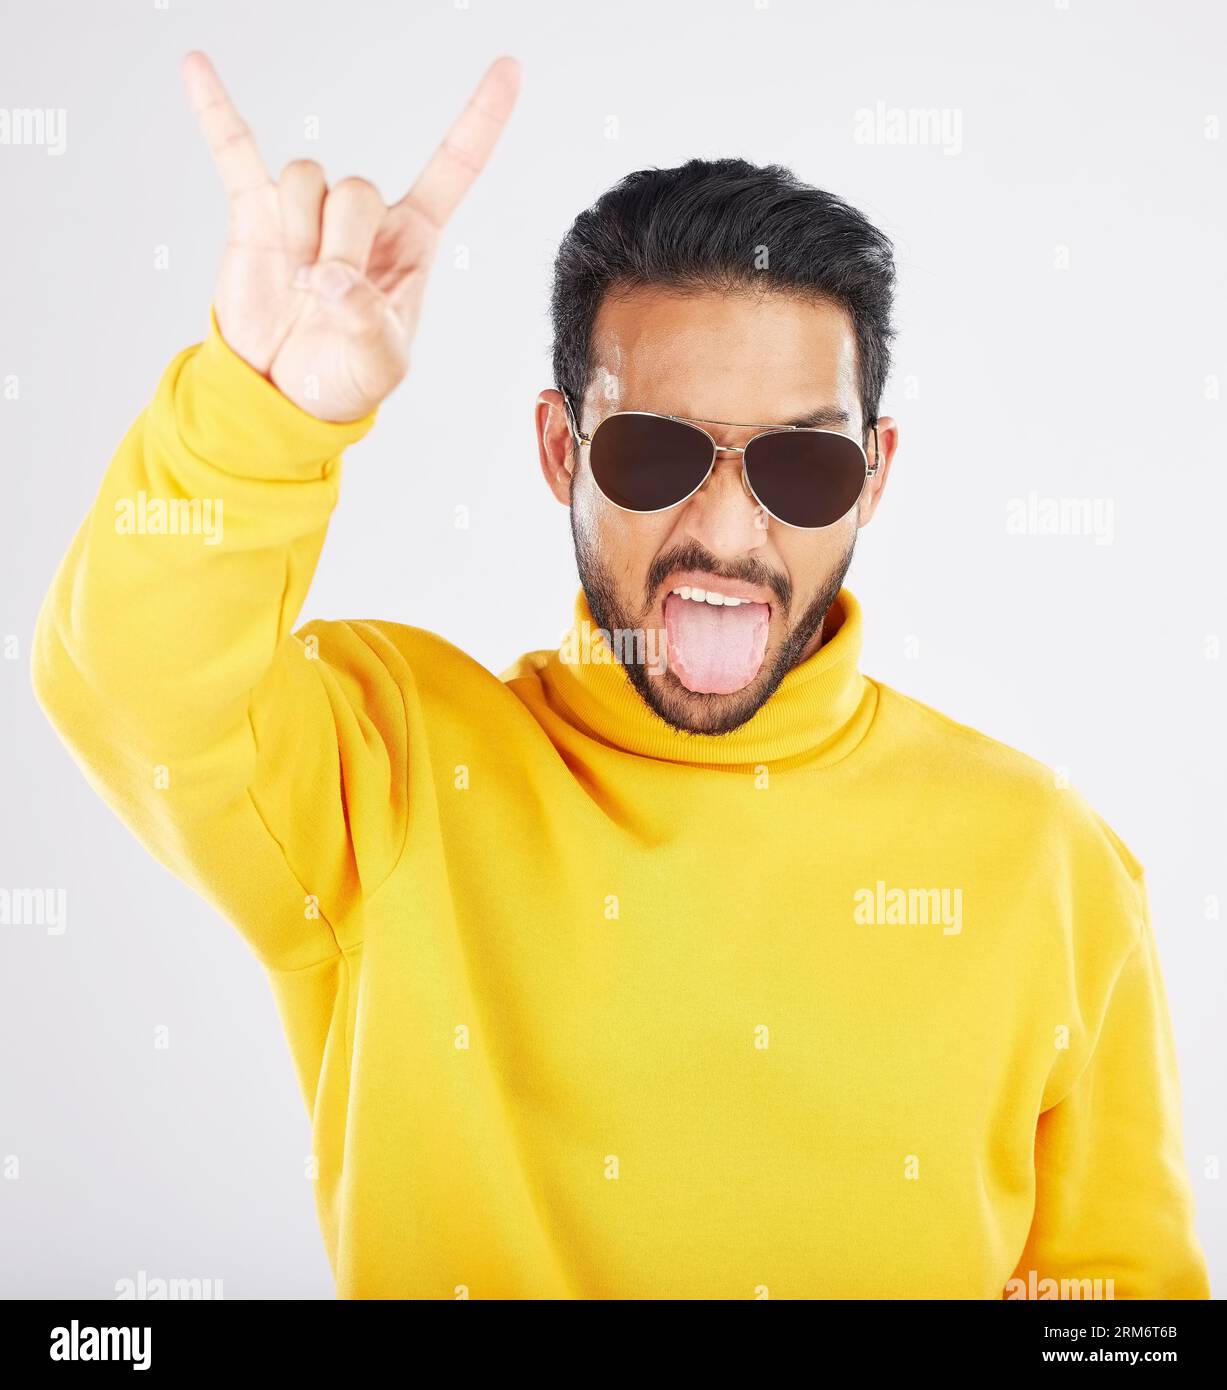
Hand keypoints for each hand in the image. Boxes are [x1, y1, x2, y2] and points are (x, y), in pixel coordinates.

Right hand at [181, 51, 521, 421]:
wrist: (287, 395)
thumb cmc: (348, 377)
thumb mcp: (381, 363)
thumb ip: (368, 320)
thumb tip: (330, 278)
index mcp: (411, 240)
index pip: (453, 166)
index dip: (480, 119)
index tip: (511, 68)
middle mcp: (363, 216)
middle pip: (356, 187)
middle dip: (341, 244)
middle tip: (327, 294)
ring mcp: (307, 211)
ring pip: (306, 179)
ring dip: (299, 234)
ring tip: (296, 284)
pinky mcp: (255, 213)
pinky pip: (235, 150)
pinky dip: (215, 110)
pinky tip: (197, 67)